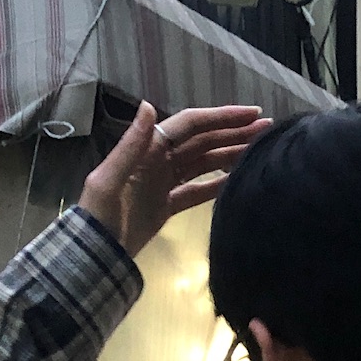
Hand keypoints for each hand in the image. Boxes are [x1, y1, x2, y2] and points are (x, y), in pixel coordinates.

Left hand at [79, 101, 269, 257]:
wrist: (94, 253)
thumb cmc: (98, 216)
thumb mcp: (110, 179)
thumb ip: (131, 144)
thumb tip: (149, 106)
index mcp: (148, 149)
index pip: (191, 125)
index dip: (221, 117)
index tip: (251, 114)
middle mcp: (159, 160)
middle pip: (203, 141)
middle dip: (233, 132)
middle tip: (267, 128)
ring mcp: (164, 182)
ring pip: (204, 162)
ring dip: (230, 154)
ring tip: (259, 150)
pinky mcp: (168, 206)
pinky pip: (197, 190)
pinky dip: (217, 184)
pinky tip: (238, 179)